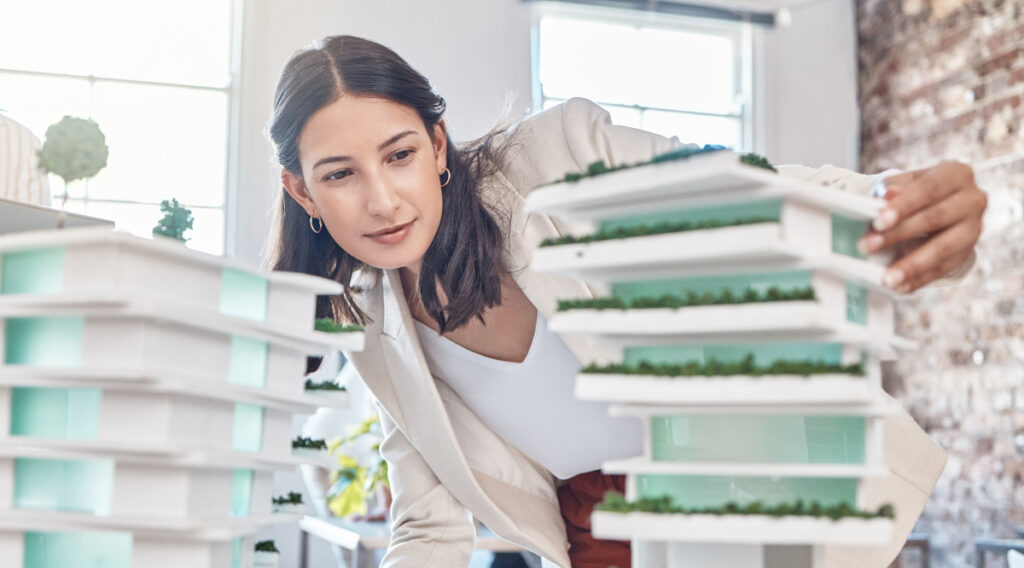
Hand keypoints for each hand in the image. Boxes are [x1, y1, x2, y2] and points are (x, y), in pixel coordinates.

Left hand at [856, 161, 986, 293]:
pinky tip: (900, 287)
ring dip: (912, 265)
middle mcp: (973, 200)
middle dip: (899, 234)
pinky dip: (919, 279)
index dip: (903, 205)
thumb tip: (884, 195)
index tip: (878, 221)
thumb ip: (894, 188)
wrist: (942, 206)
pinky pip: (943, 269)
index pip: (928, 189)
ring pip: (943, 248)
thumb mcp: (906, 184)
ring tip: (886, 278)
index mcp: (956, 174)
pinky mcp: (968, 252)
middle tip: (868, 246)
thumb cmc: (917, 192)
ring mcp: (974, 228)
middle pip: (935, 218)